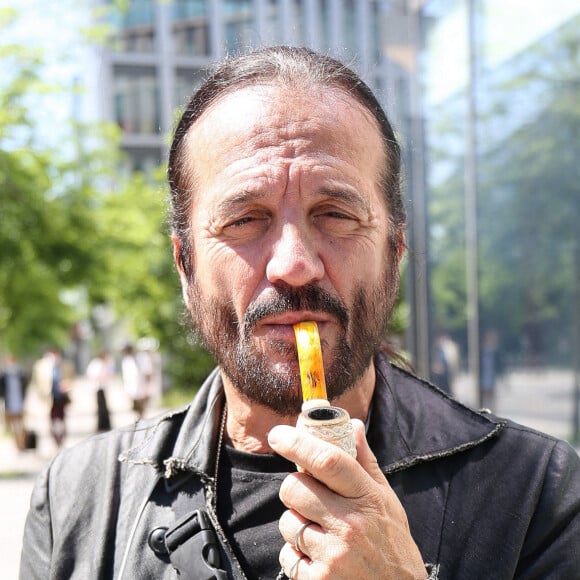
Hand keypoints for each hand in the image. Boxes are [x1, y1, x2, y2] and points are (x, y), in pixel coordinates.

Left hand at [268, 420, 425, 578]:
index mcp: (366, 497)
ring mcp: (334, 554)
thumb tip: (352, 424)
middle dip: (294, 488)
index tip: (278, 434)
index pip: (327, 460)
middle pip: (294, 488)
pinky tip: (319, 556)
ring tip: (320, 531)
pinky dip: (296, 555)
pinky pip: (287, 556)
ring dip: (296, 523)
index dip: (298, 442)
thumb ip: (364, 460)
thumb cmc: (391, 541)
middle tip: (308, 495)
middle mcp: (350, 524)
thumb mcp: (385, 498)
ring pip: (287, 522)